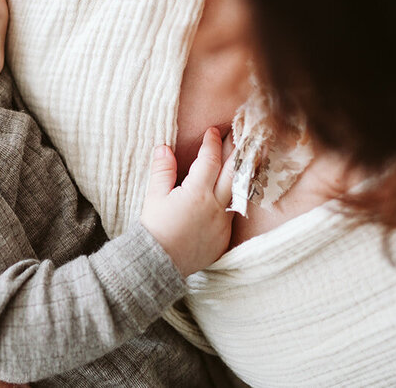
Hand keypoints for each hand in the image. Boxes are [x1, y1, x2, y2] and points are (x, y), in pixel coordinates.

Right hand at [139, 127, 234, 276]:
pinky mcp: (224, 239)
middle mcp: (215, 207)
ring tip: (242, 161)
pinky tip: (231, 193)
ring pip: (237, 194)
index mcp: (197, 193)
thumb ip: (162, 170)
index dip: (212, 143)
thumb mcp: (154, 196)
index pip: (210, 160)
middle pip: (233, 173)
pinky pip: (232, 214)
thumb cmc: (154, 228)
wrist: (158, 264)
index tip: (213, 131)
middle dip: (236, 152)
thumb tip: (164, 148)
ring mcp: (222, 224)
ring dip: (238, 176)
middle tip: (241, 137)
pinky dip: (231, 201)